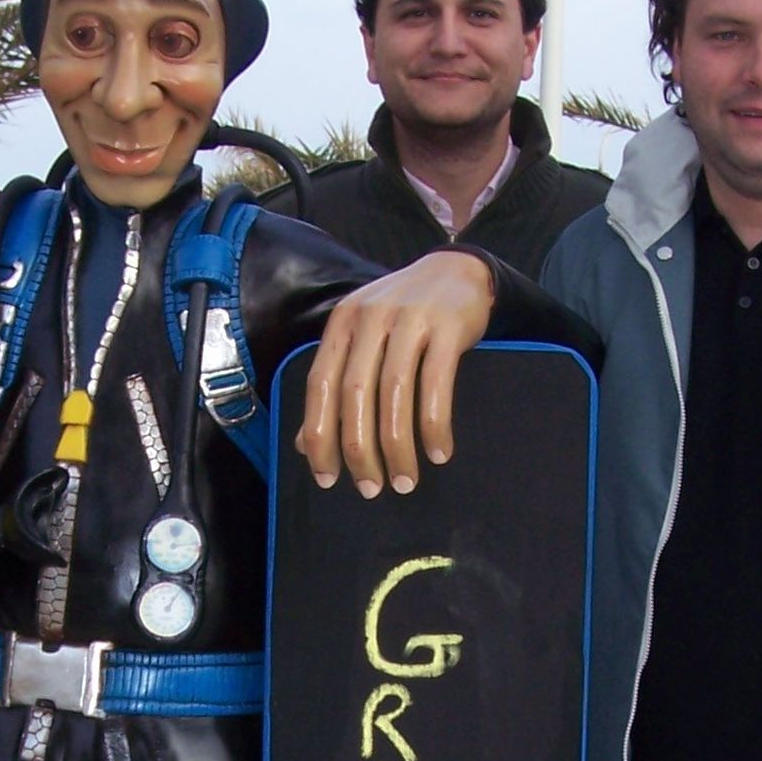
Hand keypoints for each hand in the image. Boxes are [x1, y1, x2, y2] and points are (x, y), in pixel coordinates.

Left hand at [296, 251, 494, 496]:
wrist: (457, 271)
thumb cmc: (404, 316)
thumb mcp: (362, 341)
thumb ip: (334, 386)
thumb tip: (304, 445)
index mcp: (341, 325)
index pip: (320, 386)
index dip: (319, 436)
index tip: (326, 478)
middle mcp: (370, 319)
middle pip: (354, 394)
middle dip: (359, 450)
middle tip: (370, 489)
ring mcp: (409, 320)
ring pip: (394, 393)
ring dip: (398, 447)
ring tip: (405, 481)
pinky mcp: (447, 327)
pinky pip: (436, 384)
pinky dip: (434, 425)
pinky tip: (438, 453)